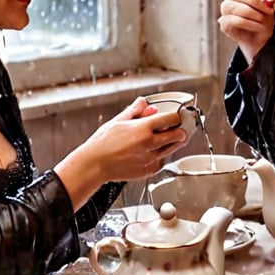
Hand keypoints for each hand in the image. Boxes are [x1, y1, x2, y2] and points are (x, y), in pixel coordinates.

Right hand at [54, 98, 188, 206]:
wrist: (94, 165)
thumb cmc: (102, 144)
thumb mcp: (118, 121)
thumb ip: (135, 111)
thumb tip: (144, 104)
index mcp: (143, 128)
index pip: (171, 118)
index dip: (176, 116)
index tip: (176, 115)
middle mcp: (150, 143)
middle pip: (178, 135)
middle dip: (179, 130)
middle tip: (177, 127)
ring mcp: (151, 158)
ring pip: (173, 148)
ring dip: (174, 143)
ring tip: (168, 138)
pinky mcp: (149, 170)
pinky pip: (162, 161)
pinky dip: (161, 155)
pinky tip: (154, 151)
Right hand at [218, 0, 274, 63]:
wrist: (260, 37)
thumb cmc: (263, 18)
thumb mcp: (269, 6)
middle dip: (256, 2)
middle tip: (269, 11)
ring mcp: (226, 9)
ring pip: (234, 6)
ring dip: (252, 13)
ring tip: (262, 20)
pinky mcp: (224, 23)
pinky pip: (234, 20)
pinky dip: (249, 23)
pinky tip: (258, 26)